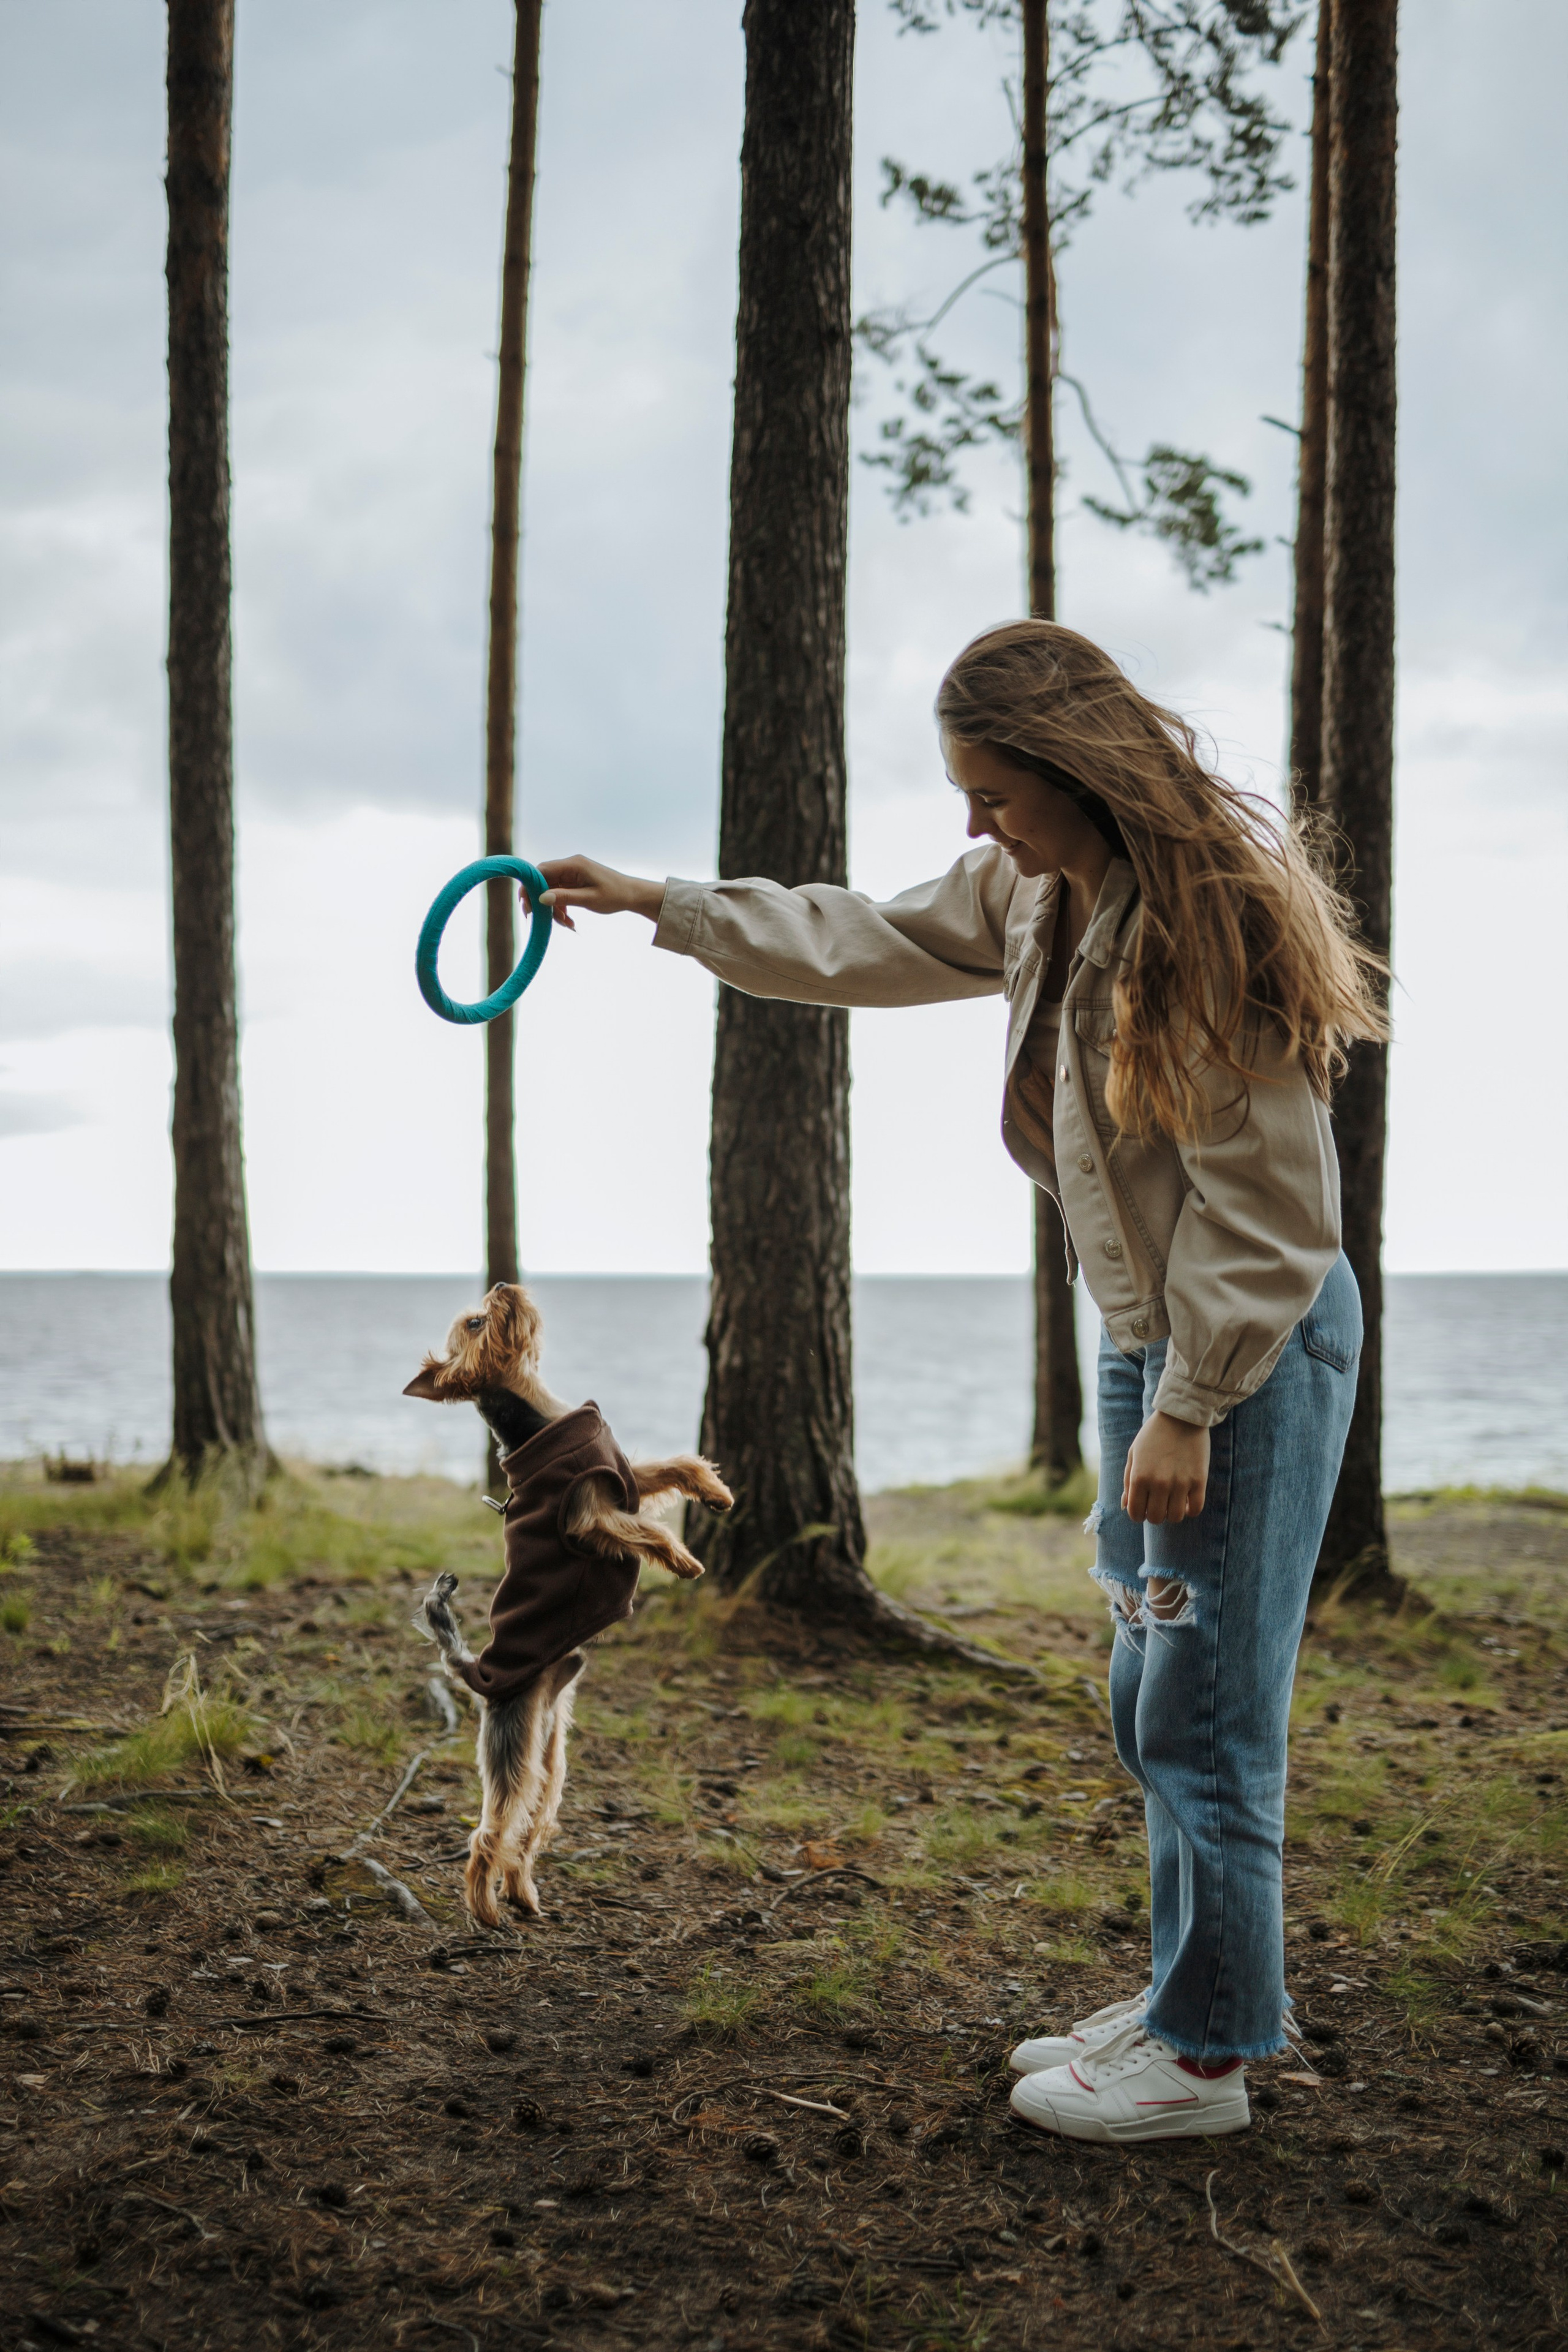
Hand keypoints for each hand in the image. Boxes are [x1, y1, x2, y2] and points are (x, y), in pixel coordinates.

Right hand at [534, 855, 663, 931]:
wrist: (632, 895)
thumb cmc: (615, 895)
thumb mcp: (589, 899)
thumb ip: (565, 898)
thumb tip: (541, 898)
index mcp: (573, 865)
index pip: (542, 870)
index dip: (530, 886)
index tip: (526, 904)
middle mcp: (570, 866)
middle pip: (543, 881)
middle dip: (541, 901)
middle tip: (538, 919)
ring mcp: (572, 874)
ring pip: (551, 890)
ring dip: (554, 908)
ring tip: (566, 923)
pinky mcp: (575, 882)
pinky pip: (560, 893)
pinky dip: (561, 907)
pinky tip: (570, 920)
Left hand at [1122, 1410, 1209, 1524]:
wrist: (1181, 1416)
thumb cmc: (1153, 1435)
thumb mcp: (1134, 1454)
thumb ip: (1128, 1481)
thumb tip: (1125, 1506)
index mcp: (1139, 1476)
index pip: (1135, 1513)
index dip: (1137, 1514)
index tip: (1142, 1507)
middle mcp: (1159, 1483)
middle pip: (1155, 1518)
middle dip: (1154, 1514)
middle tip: (1157, 1503)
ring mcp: (1180, 1483)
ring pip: (1175, 1517)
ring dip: (1171, 1513)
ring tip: (1171, 1501)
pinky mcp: (1199, 1480)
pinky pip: (1195, 1509)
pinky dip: (1189, 1510)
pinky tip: (1186, 1501)